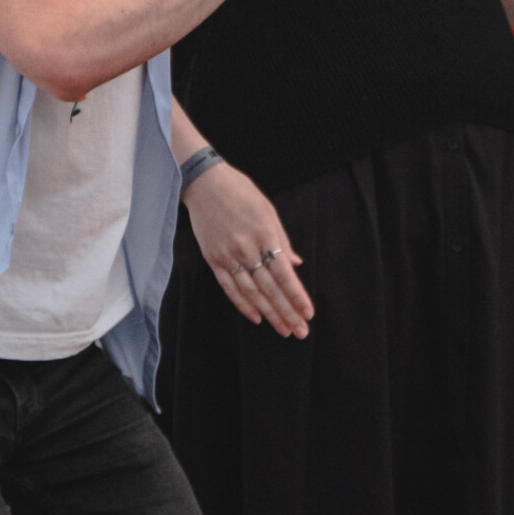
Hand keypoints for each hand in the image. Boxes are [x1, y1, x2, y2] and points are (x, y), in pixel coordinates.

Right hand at [184, 164, 313, 338]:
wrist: (205, 183)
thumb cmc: (241, 193)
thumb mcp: (268, 211)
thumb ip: (282, 240)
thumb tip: (296, 264)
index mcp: (265, 235)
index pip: (285, 275)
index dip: (297, 297)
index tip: (308, 314)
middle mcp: (247, 249)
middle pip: (270, 289)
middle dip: (287, 312)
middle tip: (300, 332)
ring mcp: (228, 256)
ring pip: (252, 293)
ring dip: (269, 314)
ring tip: (283, 330)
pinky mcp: (213, 259)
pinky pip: (229, 287)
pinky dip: (243, 304)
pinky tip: (256, 317)